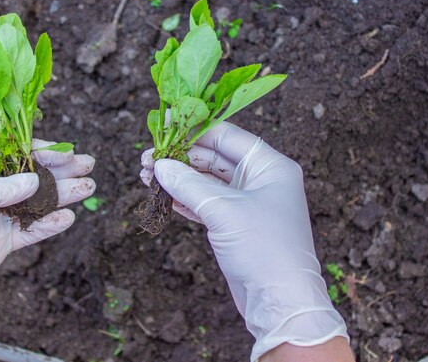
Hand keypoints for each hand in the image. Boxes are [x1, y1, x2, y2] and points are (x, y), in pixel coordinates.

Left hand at [0, 140, 94, 355]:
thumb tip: (33, 180)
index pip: (6, 155)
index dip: (36, 151)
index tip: (63, 152)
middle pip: (27, 177)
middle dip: (58, 170)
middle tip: (87, 163)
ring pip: (34, 202)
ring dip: (61, 195)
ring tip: (88, 187)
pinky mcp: (1, 243)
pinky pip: (31, 230)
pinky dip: (50, 224)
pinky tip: (69, 218)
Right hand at [141, 122, 347, 361]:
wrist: (281, 304)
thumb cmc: (264, 249)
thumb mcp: (224, 210)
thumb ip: (189, 184)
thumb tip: (160, 165)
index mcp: (269, 166)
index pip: (227, 136)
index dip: (194, 129)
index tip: (164, 124)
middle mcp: (260, 180)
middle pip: (213, 158)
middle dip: (180, 157)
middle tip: (148, 158)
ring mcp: (247, 204)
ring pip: (206, 182)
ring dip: (177, 179)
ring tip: (145, 175)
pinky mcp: (234, 226)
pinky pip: (205, 204)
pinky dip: (183, 200)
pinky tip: (160, 195)